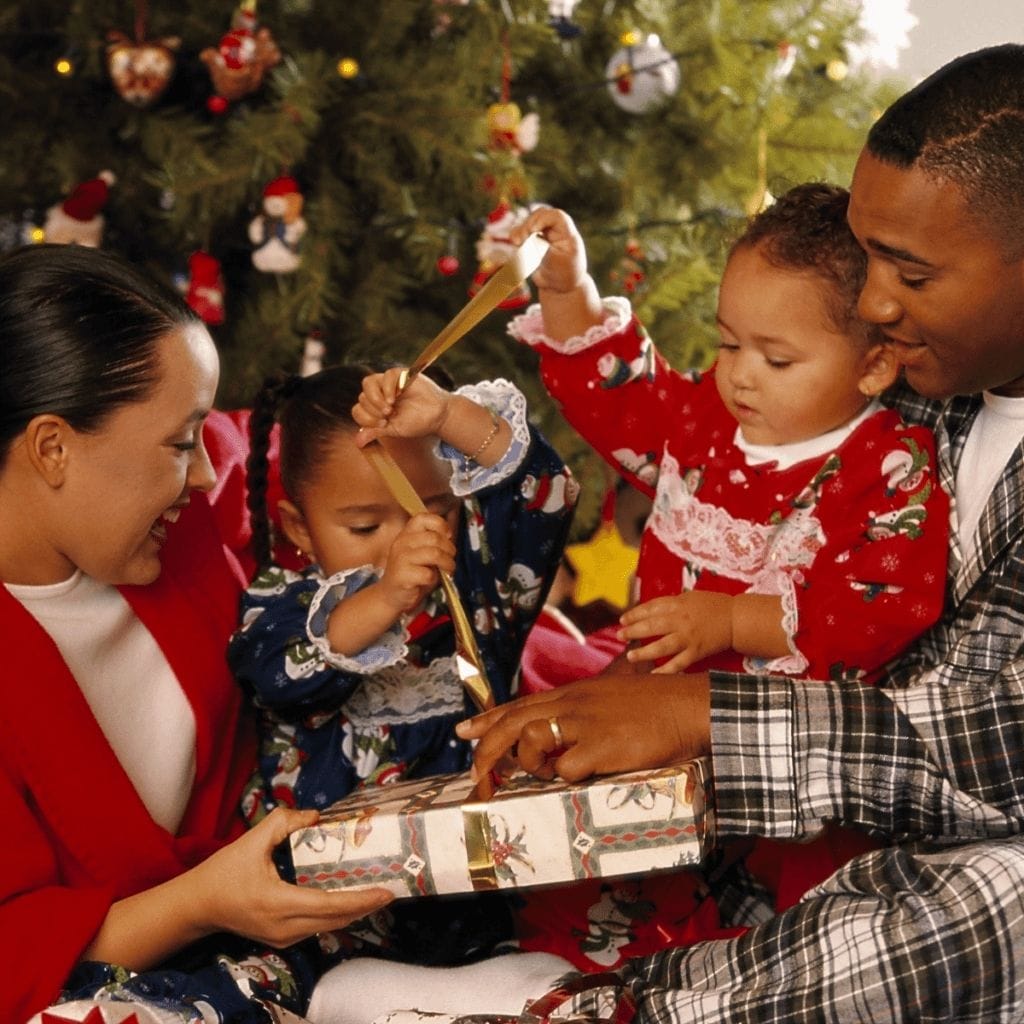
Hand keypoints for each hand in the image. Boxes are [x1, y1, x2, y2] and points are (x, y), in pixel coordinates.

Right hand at [192, 808, 392, 947]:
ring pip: (328, 926)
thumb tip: (316, 816)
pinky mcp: (282, 938)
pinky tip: (349, 898)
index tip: (385, 891)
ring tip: (376, 892)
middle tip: (391, 888)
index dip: (360, 899)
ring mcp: (284, 937)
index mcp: (278, 903)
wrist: (198, 906)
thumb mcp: (252, 840)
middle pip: (336, 919)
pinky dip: (336, 913)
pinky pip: (317, 927)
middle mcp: (285, 926)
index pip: (329, 904)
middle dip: (366, 906)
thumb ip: (285, 822)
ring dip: (353, 911)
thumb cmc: (223, 872)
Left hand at [353, 368, 450, 446]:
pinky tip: (395, 397)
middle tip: (388, 416)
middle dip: (373, 410)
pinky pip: (386, 376)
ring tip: (389, 407)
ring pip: (368, 383)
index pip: (358, 409)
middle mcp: (379, 394)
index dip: (366, 418)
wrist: (437, 416)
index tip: (383, 424)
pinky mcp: (400, 375)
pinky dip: (387, 388)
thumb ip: (375, 432)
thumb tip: (357, 442)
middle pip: (362, 397)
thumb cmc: (417, 423)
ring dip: (375, 398)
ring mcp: (388, 383)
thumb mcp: (393, 430)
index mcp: (375, 408)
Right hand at [378, 512, 455, 612]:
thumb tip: (450, 537)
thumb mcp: (423, 553)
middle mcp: (402, 542)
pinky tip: (430, 581)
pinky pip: (428, 574)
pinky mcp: (402, 575)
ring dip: (447, 563)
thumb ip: (434, 542)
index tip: (448, 537)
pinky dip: (434, 579)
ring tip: (447, 570)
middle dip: (450, 549)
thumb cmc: (412, 573)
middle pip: (435, 538)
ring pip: (435, 554)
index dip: (441, 525)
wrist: (391, 595)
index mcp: (407, 533)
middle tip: (450, 559)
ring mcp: (401, 558)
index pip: (423, 518)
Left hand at [455, 672, 710, 786]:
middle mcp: (573, 704)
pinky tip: (579, 777)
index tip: (464, 732)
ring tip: (541, 773)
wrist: (688, 707)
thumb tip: (560, 734)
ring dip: (528, 762)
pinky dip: (565, 778)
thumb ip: (583, 712)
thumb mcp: (609, 698)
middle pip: (514, 722)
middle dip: (487, 747)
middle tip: (476, 772)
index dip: (488, 719)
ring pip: (530, 739)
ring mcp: (586, 724)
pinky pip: (566, 769)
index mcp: (573, 694)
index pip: (520, 705)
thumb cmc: (654, 705)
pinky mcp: (603, 748)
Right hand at [507, 206, 588, 294]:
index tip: (533, 230)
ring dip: (520, 230)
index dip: (542, 219)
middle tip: (522, 240)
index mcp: (567, 233)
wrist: (560, 286)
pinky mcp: (533, 241)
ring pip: (529, 222)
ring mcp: (544, 234)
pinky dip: (516, 236)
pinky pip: (522, 233)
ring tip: (517, 243)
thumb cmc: (564, 274)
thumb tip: (528, 237)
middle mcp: (555, 230)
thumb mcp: (557, 262)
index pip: (555, 216)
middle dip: (528, 224)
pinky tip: (515, 244)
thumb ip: (544, 248)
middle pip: (539, 215)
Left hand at [618, 592, 732, 672]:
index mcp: (678, 604)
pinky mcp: (697, 652)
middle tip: (620, 636)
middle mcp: (681, 620)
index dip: (635, 614)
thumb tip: (650, 611)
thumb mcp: (689, 597)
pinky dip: (666, 671)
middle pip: (652, 626)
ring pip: (662, 646)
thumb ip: (671, 604)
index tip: (623, 620)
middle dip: (633, 631)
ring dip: (644, 652)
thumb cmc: (713, 605)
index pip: (651, 608)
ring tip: (630, 656)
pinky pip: (679, 664)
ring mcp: (689, 637)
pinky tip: (654, 676)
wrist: (736, 618)